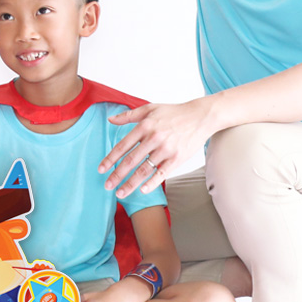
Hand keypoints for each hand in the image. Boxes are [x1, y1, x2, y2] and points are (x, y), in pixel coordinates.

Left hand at [99, 98, 216, 197]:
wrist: (200, 117)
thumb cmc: (173, 112)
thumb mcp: (149, 108)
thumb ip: (128, 115)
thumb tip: (110, 120)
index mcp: (144, 126)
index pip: (123, 146)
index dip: (110, 159)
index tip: (101, 169)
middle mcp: (153, 138)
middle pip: (131, 160)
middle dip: (117, 175)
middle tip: (107, 186)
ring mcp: (166, 150)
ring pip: (144, 170)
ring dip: (131, 183)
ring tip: (120, 193)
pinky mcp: (177, 158)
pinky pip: (162, 174)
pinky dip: (152, 183)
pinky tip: (142, 190)